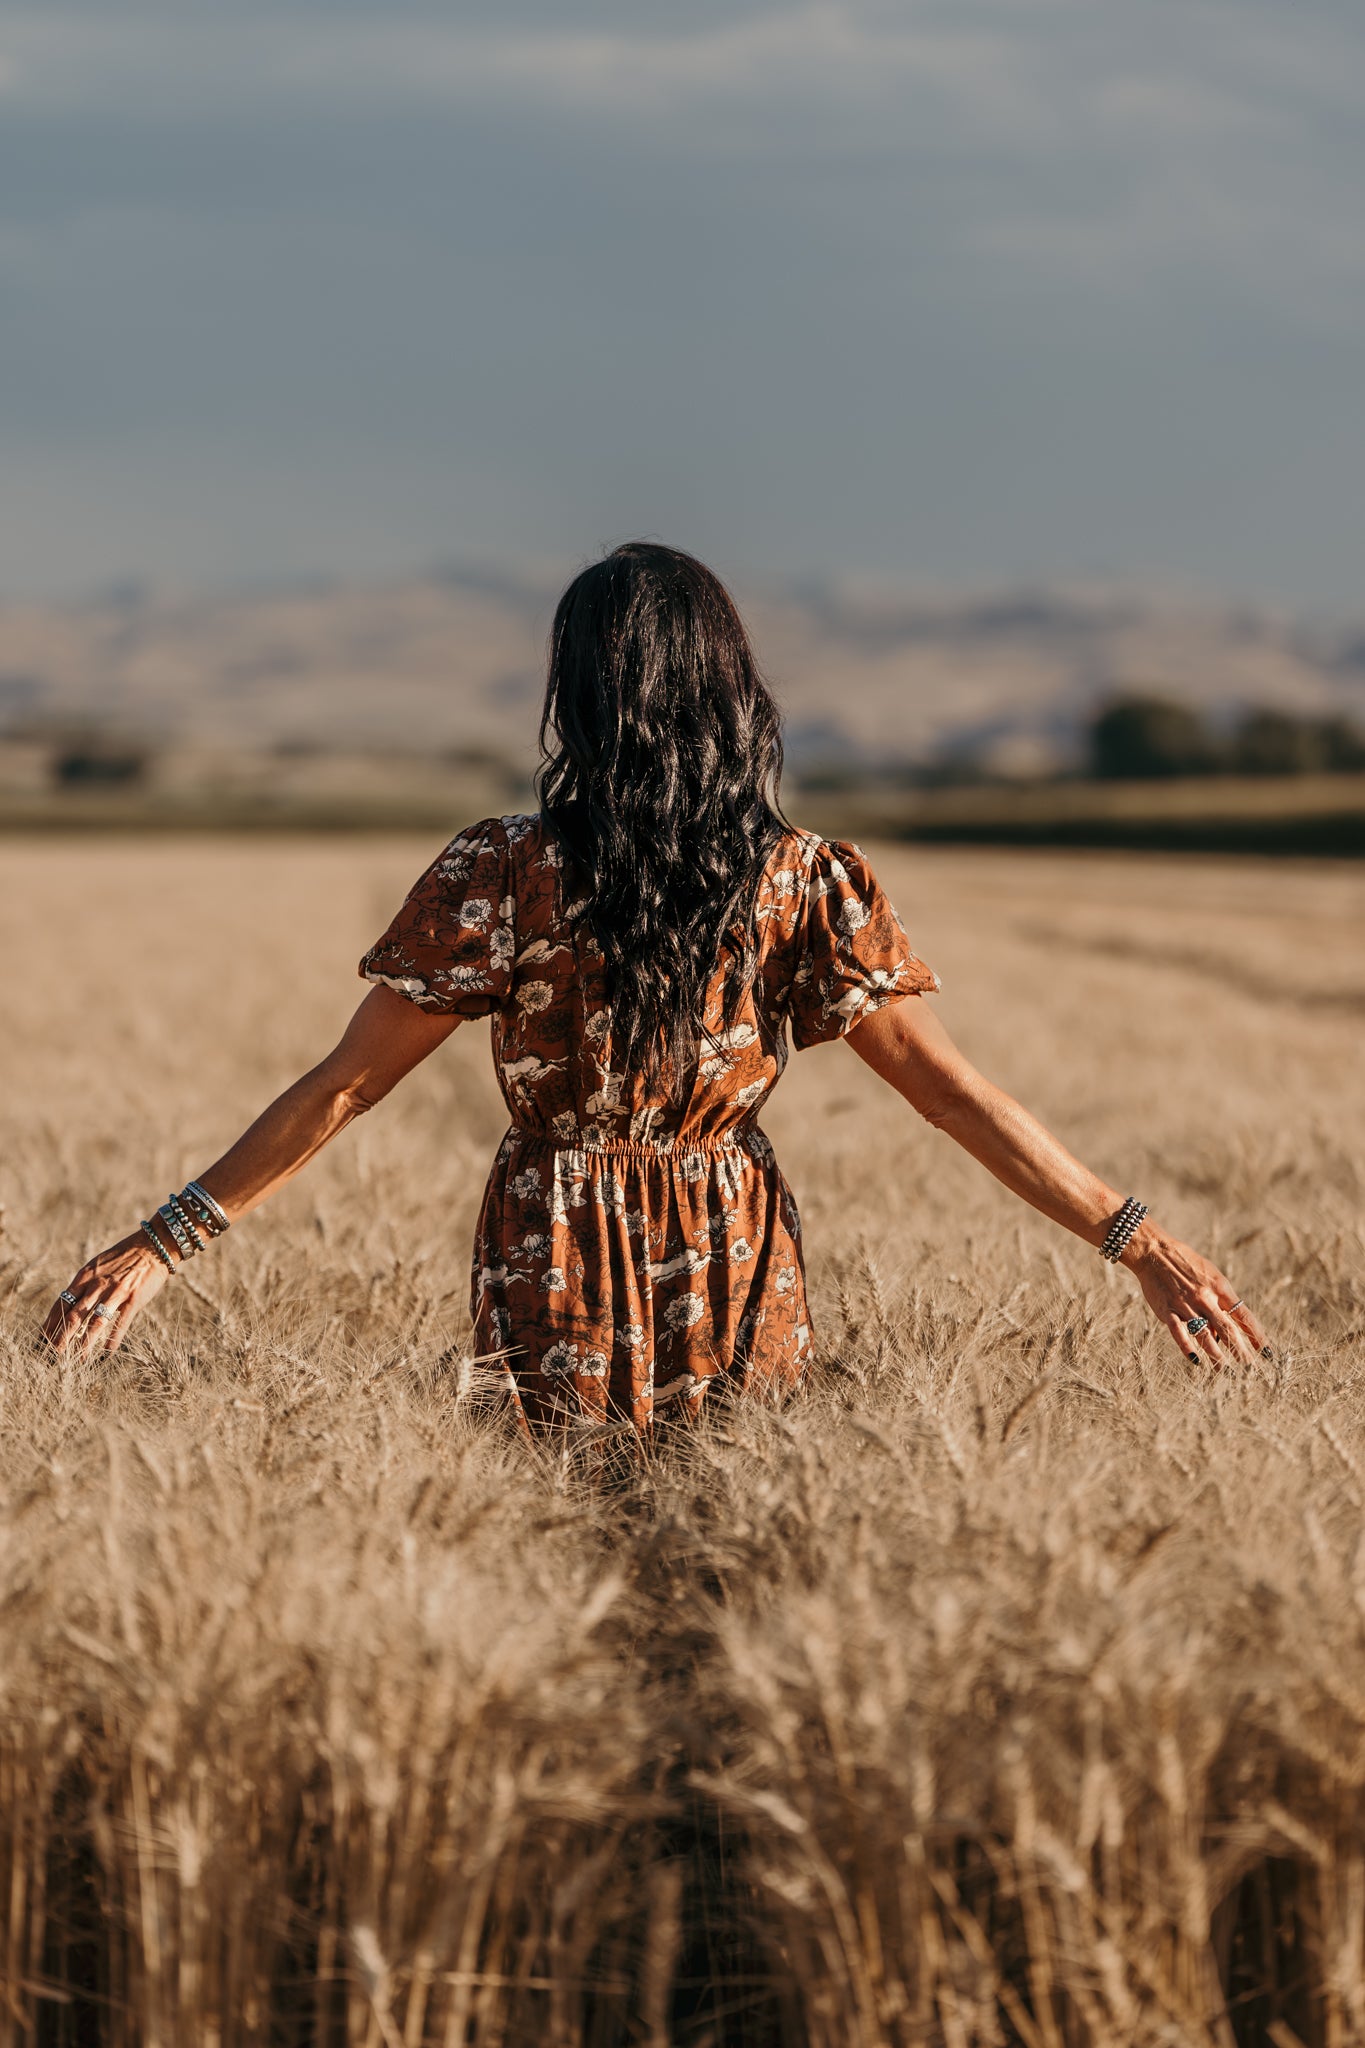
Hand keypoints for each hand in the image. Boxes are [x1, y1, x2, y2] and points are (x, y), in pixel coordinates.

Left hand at [40, 1231, 172, 1361]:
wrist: (153, 1246)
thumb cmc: (123, 1257)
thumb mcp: (97, 1266)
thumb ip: (84, 1285)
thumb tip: (68, 1303)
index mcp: (85, 1276)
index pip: (61, 1303)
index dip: (51, 1323)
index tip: (43, 1339)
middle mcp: (97, 1285)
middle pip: (74, 1315)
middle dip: (62, 1337)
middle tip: (54, 1355)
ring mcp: (116, 1292)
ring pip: (95, 1322)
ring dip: (85, 1343)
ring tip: (78, 1360)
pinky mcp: (134, 1299)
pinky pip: (121, 1323)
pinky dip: (113, 1338)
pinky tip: (107, 1352)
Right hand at [1123, 1223, 1267, 1367]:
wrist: (1155, 1252)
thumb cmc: (1186, 1265)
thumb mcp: (1210, 1277)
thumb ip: (1218, 1303)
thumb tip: (1221, 1334)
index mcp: (1220, 1288)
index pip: (1244, 1316)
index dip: (1257, 1336)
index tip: (1267, 1353)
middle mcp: (1206, 1298)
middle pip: (1228, 1330)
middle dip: (1240, 1351)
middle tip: (1249, 1369)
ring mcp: (1186, 1305)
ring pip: (1205, 1335)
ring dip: (1216, 1356)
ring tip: (1224, 1371)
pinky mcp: (1167, 1311)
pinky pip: (1179, 1333)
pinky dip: (1188, 1348)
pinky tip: (1196, 1361)